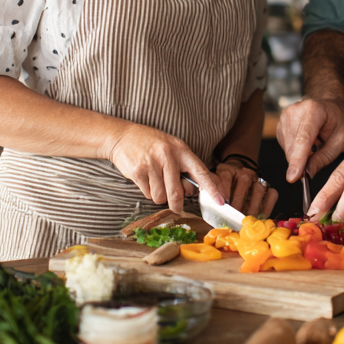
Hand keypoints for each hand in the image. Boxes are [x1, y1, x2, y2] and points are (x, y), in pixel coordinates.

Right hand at [107, 123, 222, 213]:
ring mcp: (152, 163)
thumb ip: (186, 166)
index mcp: (181, 149)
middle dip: (177, 204)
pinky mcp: (138, 171)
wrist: (123, 136)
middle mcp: (167, 156)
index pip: (200, 171)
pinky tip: (145, 178)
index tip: (220, 201)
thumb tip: (202, 187)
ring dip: (158, 195)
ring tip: (154, 180)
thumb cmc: (152, 144)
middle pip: (177, 192)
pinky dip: (147, 191)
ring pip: (161, 196)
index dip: (211, 188)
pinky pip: (148, 193)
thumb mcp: (173, 148)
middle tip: (177, 207)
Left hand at [214, 160, 277, 216]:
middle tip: (234, 217)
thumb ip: (210, 192)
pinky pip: (272, 195)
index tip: (221, 204)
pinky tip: (260, 217)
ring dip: (252, 206)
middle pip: (244, 182)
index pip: (225, 176)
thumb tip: (209, 206)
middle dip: (238, 202)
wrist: (239, 172)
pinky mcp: (268, 186)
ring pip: (258, 189)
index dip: (224, 190)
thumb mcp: (214, 184)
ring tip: (246, 220)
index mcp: (227, 169)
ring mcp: (257, 178)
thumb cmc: (223, 185)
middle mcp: (244, 171)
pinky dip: (267, 207)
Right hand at [277, 97, 343, 184]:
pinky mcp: (280, 124)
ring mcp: (285, 117)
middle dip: (301, 162)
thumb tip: (307, 173)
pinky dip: (296, 151)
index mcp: (314, 110)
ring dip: (300, 156)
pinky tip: (307, 144)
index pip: (303, 139)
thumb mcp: (342, 140)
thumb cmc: (339, 121)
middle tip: (316, 163)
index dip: (298, 159)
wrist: (330, 107)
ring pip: (287, 149)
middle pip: (293, 147)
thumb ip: (325, 157)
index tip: (293, 177)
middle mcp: (295, 111)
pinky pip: (285, 147)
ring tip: (315, 145)